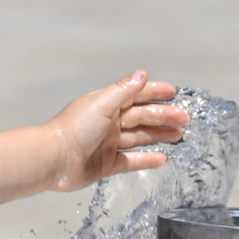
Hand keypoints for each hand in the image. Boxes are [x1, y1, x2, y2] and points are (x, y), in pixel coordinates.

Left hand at [48, 70, 187, 191]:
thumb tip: (141, 74)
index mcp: (106, 105)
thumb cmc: (73, 129)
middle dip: (163, 116)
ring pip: (139, 138)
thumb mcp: (102, 103)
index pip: (135, 95)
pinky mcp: (106, 164)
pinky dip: (146, 159)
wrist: (54, 159)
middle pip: (141, 117)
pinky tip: (161, 158)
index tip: (172, 92)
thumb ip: (124, 90)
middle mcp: (108, 123)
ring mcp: (108, 144)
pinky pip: (131, 161)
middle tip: (184, 118)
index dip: (154, 92)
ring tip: (178, 135)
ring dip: (159, 135)